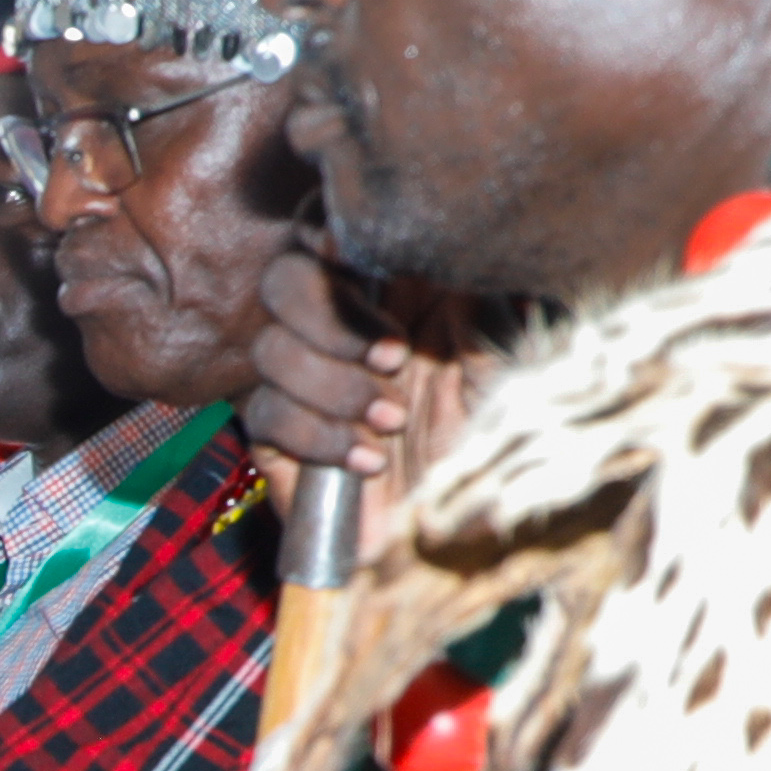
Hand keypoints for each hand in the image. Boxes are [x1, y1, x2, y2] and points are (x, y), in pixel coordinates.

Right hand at [241, 242, 484, 491]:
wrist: (461, 538)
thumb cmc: (494, 451)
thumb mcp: (507, 370)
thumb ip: (480, 311)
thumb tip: (446, 259)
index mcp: (395, 293)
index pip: (329, 233)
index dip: (325, 234)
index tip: (351, 258)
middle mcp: (342, 329)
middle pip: (284, 280)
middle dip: (331, 320)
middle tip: (393, 359)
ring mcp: (305, 382)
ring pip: (269, 349)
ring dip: (333, 387)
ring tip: (391, 423)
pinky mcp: (279, 436)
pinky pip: (264, 416)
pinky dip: (318, 437)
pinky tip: (368, 461)